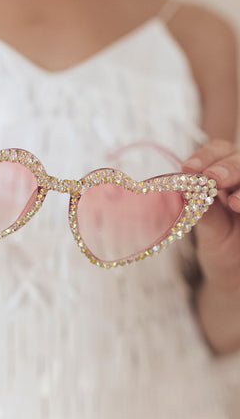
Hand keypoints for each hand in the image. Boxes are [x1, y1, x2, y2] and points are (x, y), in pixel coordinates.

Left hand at [183, 139, 239, 292]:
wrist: (236, 269)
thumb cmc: (220, 242)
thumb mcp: (208, 227)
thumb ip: (202, 209)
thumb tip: (184, 189)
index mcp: (224, 170)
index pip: (219, 149)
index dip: (206, 155)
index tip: (189, 167)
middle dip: (229, 167)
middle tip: (214, 178)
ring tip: (234, 203)